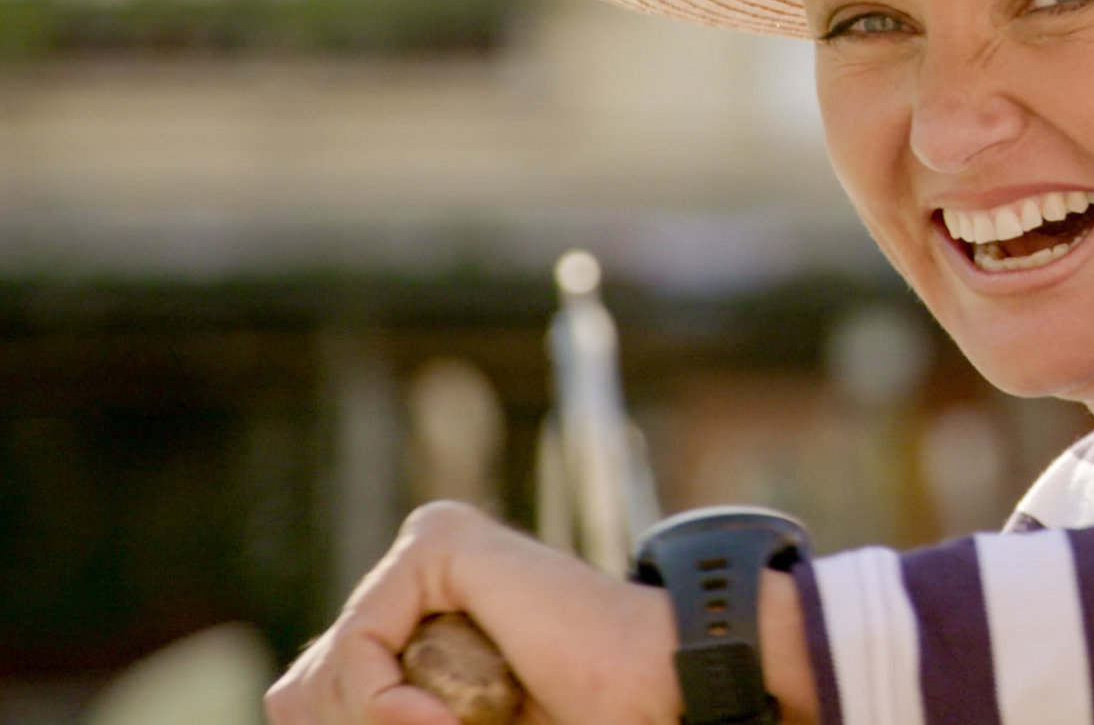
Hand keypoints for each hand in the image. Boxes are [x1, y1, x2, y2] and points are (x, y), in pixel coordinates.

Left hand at [266, 502, 683, 724]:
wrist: (651, 686)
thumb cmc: (570, 715)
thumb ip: (380, 720)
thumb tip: (286, 708)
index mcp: (411, 622)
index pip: (310, 697)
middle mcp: (410, 576)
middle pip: (302, 690)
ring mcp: (423, 550)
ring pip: (318, 677)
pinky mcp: (436, 543)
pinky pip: (356, 645)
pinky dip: (385, 704)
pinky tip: (442, 718)